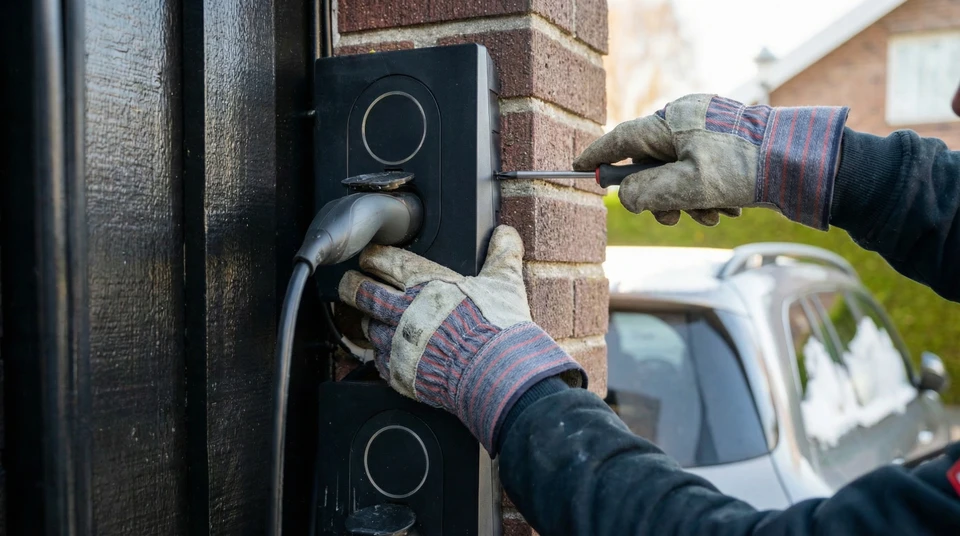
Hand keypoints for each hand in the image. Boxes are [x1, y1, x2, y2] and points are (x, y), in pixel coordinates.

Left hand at [338, 225, 585, 451]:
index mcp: (425, 283)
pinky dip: (383, 356)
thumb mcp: (504, 283)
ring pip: (368, 327)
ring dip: (368, 322)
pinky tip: (390, 354)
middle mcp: (403, 311)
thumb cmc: (497, 326)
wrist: (493, 371)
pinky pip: (380, 362)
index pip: (387, 262)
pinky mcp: (400, 372)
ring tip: (372, 320)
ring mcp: (398, 343)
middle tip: (348, 283)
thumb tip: (506, 234)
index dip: (373, 257)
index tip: (369, 257)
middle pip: (362, 292)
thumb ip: (501, 255)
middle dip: (351, 285)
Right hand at [573, 94, 847, 228]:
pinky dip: (707, 195)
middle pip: (651, 162)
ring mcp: (710, 132)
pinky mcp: (729, 146)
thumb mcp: (687, 187)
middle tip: (668, 218)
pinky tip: (728, 207)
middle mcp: (689, 121)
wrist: (806, 164)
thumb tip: (626, 196)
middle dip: (657, 195)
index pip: (622, 139)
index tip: (579, 168)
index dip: (598, 157)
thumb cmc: (746, 169)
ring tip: (712, 214)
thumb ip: (646, 193)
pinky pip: (701, 173)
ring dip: (687, 201)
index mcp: (673, 121)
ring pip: (677, 173)